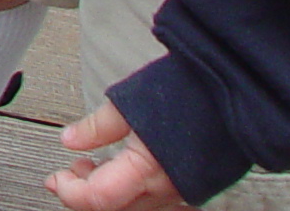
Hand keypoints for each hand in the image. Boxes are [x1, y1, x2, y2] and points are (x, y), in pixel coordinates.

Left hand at [47, 105, 191, 210]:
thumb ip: (96, 128)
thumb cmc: (187, 91)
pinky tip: (117, 169)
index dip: (71, 192)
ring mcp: (181, 191)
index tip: (56, 177)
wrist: (233, 93)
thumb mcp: (128, 102)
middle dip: (83, 193)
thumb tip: (70, 140)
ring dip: (105, 192)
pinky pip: (152, 199)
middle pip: (114, 209)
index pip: (99, 199)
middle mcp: (166, 189)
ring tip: (88, 165)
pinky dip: (128, 190)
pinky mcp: (190, 185)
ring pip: (133, 206)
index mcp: (148, 170)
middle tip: (67, 172)